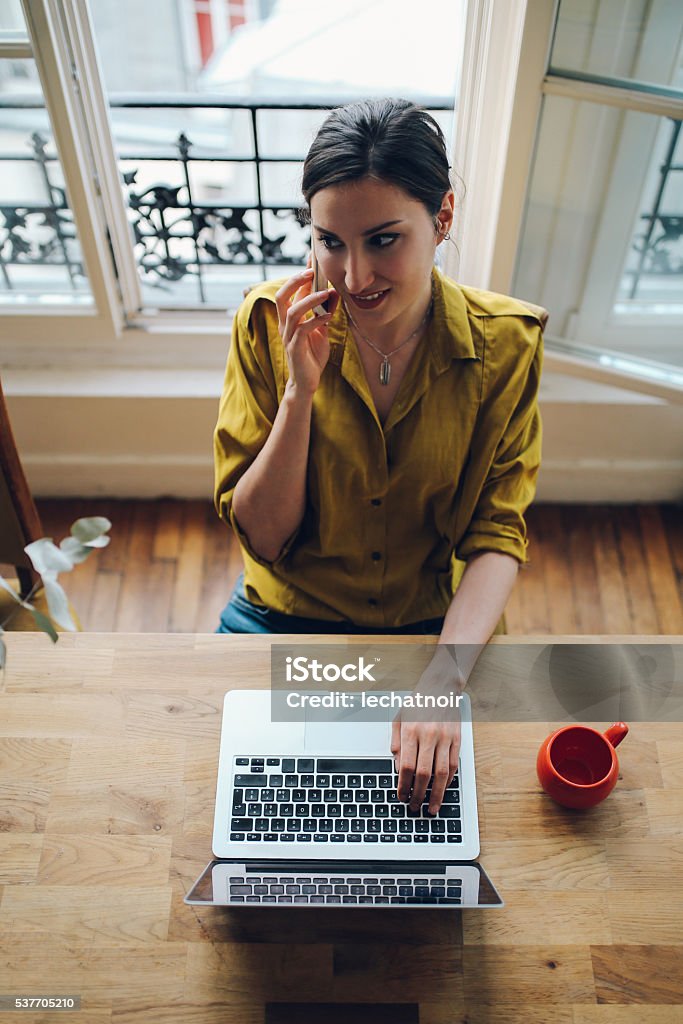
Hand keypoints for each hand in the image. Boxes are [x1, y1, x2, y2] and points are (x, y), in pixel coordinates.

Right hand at [275, 268, 338, 395]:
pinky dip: (316, 320)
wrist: (307, 382)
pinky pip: (303, 329)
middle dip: (295, 282)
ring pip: (292, 312)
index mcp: (289, 318)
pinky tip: (328, 316)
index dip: (300, 275)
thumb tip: (333, 293)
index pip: (292, 292)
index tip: (311, 259)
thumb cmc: (312, 355)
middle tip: (311, 272)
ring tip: (326, 293)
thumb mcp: (321, 330)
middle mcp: (285, 325)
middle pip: (281, 296)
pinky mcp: (295, 348)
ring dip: (309, 300)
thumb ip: (325, 312)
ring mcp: (288, 336)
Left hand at [391, 710, 460, 814]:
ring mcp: (445, 737)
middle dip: (418, 794)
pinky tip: (443, 789)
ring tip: (432, 807)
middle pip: (423, 773)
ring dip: (436, 794)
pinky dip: (448, 780)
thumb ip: (396, 743)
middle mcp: (428, 735)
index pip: (406, 766)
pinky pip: (453, 764)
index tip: (401, 796)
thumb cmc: (417, 703)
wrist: (440, 687)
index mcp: (411, 730)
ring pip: (441, 773)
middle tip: (414, 807)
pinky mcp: (457, 738)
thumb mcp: (399, 719)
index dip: (404, 785)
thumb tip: (399, 769)